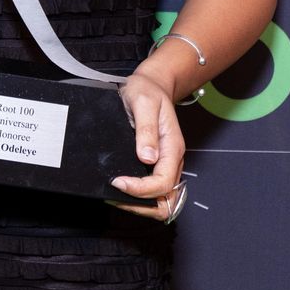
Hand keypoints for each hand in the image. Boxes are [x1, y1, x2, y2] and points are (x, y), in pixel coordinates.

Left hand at [106, 70, 186, 220]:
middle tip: (116, 196)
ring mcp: (166, 163)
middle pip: (165, 199)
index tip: (118, 182)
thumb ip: (146, 129)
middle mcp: (172, 159)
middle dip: (141, 204)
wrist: (152, 84)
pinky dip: (140, 197)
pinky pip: (155, 191)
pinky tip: (123, 190)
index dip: (140, 189)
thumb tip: (147, 157)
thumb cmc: (147, 90)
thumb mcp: (143, 102)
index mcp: (173, 147)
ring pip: (161, 200)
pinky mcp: (158, 164)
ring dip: (141, 204)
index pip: (162, 182)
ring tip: (117, 196)